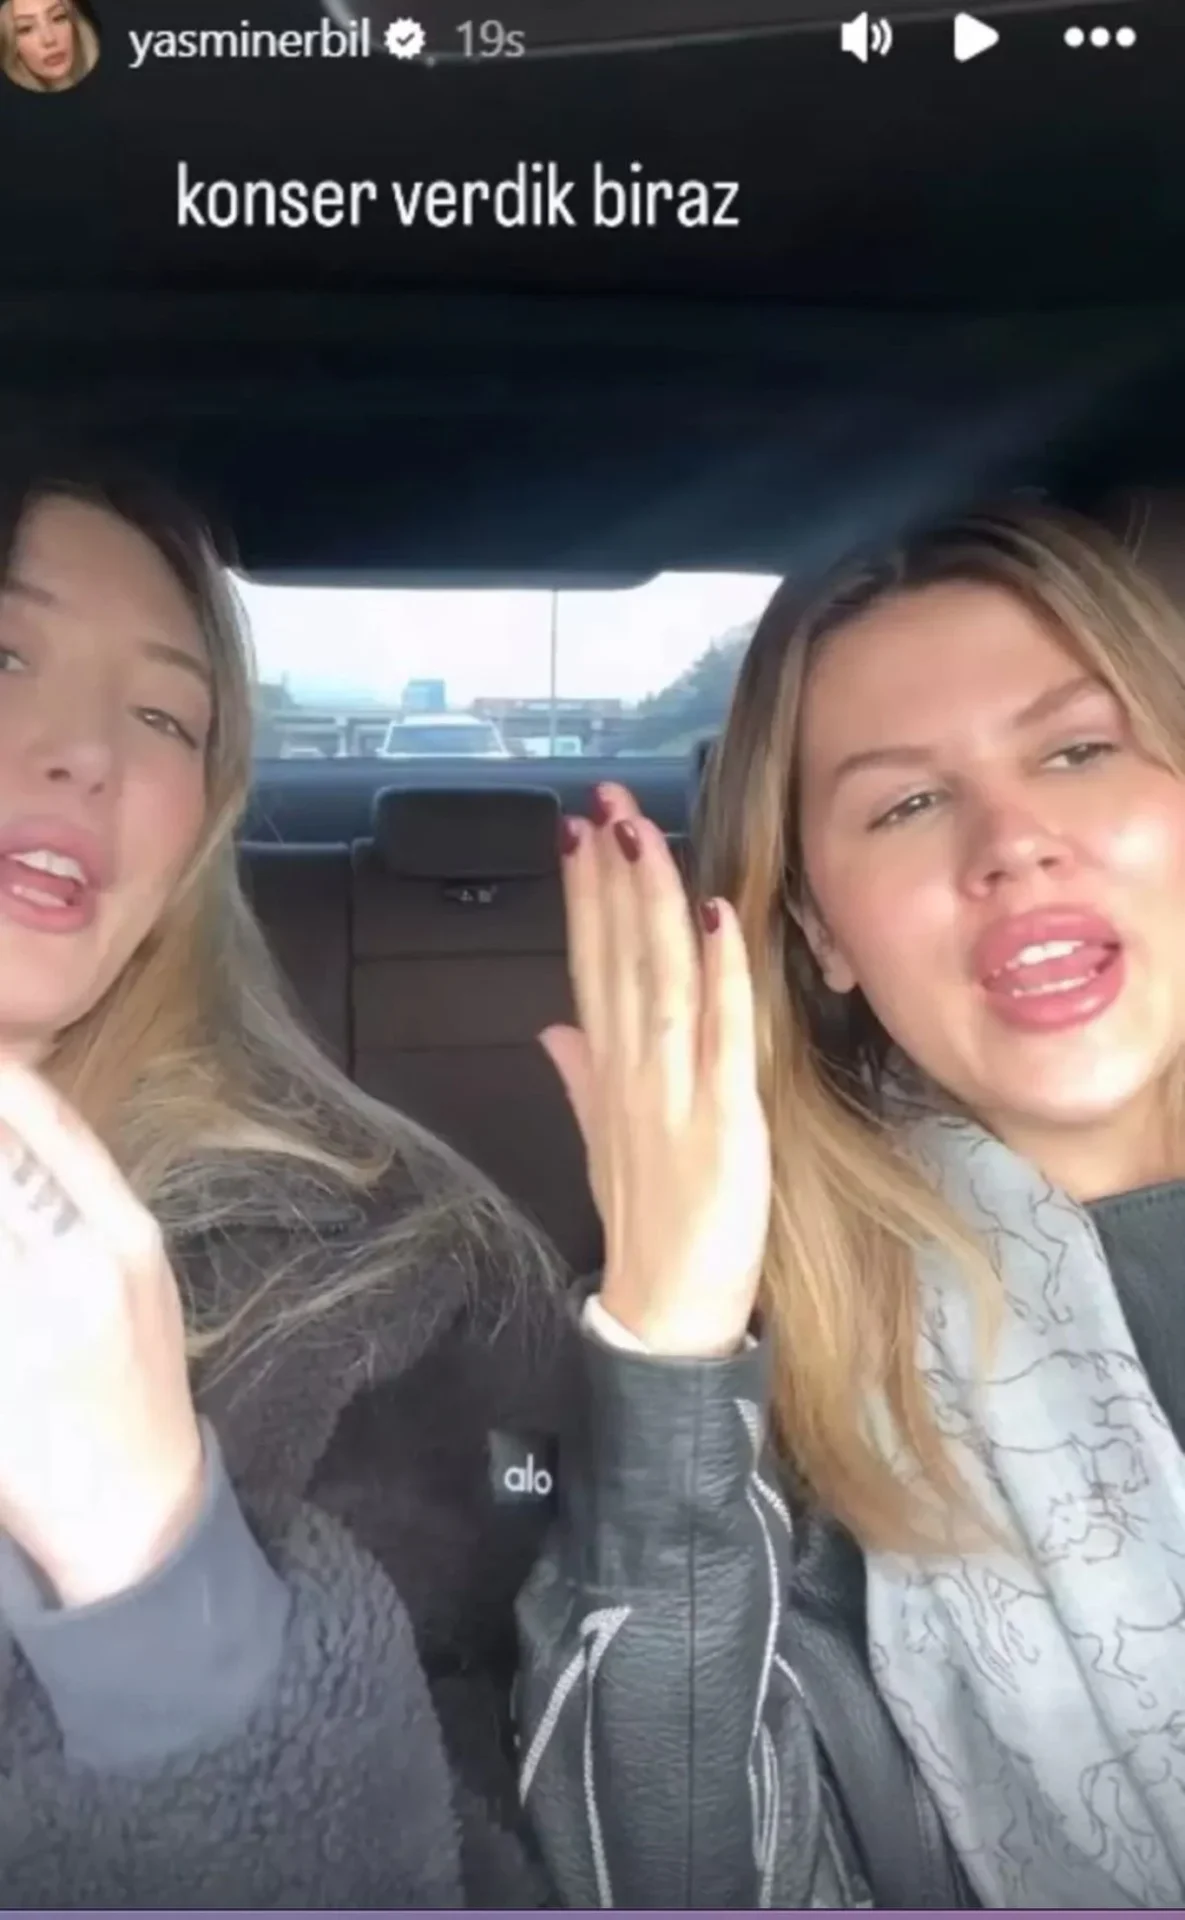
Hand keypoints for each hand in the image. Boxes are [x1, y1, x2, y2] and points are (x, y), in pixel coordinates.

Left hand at [0, 1061, 202, 1605]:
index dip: (14, 1088)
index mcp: (130, 1244)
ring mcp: (30, 1327)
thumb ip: (87, 1214)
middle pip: (6, 1176)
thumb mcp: (139, 1284)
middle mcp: (83, 1273)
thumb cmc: (136, 1386)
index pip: (62, 1138)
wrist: (137, 1513)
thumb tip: (18, 1144)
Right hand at [540, 783, 770, 1357]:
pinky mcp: (725, 1122)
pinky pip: (721, 1038)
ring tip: (642, 838)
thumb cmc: (645, 1225)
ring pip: (658, 982)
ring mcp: (675, 1096)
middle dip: (610, 877)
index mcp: (606, 1074)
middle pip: (616, 960)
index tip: (577, 832)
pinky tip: (717, 916)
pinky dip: (720, 976)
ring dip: (651, 905)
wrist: (666, 1311)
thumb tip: (552, 1027)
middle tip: (603, 803)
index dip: (583, 898)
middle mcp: (632, 1075)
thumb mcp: (602, 1143)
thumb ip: (579, 1079)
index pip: (589, 966)